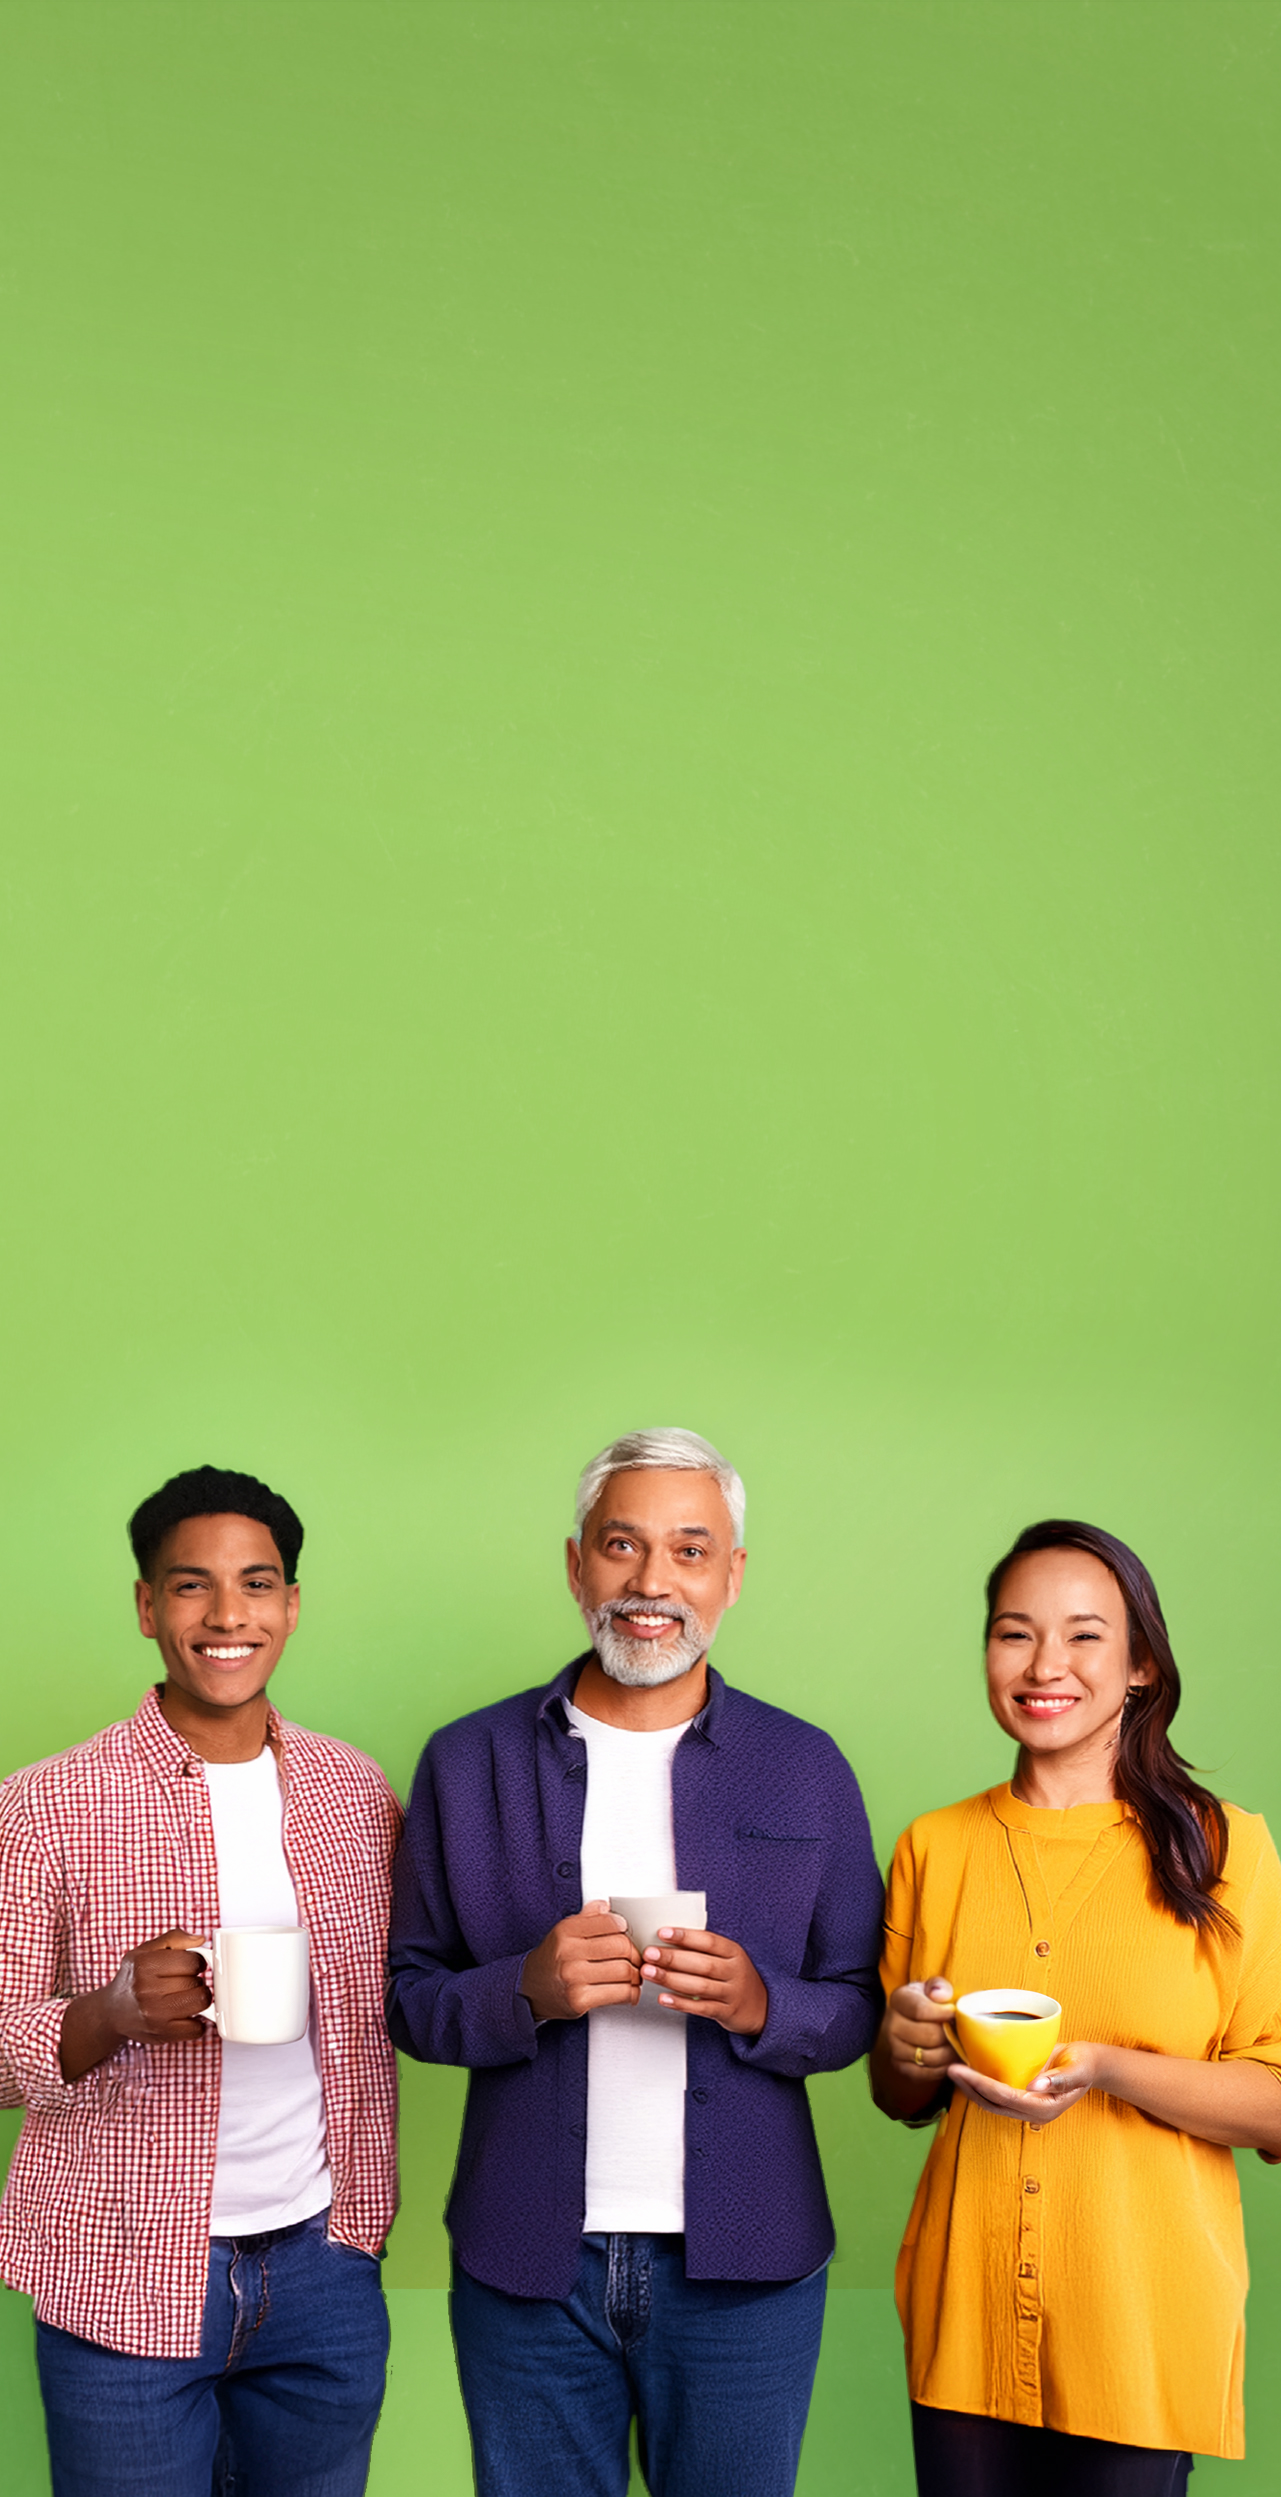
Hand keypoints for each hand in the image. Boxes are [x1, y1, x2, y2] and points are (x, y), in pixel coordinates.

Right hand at [108, 1931, 212, 2040]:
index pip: (192, 1961)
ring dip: (199, 1999)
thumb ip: (174, 1938)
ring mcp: (154, 2015)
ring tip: (187, 1996)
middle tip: (185, 1982)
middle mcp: (147, 1991)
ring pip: (201, 2003)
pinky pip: (197, 2028)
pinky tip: (185, 2014)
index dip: (197, 1961)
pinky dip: (196, 2022)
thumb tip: (199, 1940)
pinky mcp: (162, 2035)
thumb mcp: (145, 1951)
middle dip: (196, 1980)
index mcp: (144, 1965)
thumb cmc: (133, 1978)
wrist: (112, 2013)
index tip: (191, 1965)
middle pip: (197, 1982)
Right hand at [519, 1903, 640, 2020]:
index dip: (625, 1929)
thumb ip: (587, 1917)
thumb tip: (607, 1906)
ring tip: (634, 1974)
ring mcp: (574, 1977)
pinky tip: (629, 1991)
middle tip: (636, 1958)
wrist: (530, 1989)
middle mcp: (569, 1952)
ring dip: (636, 1974)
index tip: (627, 1935)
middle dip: (635, 1954)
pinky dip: (630, 1993)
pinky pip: (619, 1994)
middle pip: (620, 1947)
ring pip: (623, 1971)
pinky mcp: (580, 2000)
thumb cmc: (551, 1960)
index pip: (609, 1923)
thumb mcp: (564, 1932)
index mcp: (566, 1931)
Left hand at [640, 1927, 767, 2035]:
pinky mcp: (726, 2012)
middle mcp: (735, 1971)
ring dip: (671, 1979)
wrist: (761, 2007)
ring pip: (699, 1985)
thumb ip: (704, 1949)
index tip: (663, 1932)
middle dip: (672, 1958)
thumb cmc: (736, 1977)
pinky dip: (681, 2003)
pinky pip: (701, 2007)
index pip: (709, 1940)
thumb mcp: (728, 1958)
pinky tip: (664, 1998)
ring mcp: (732, 1993)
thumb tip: (668, 1938)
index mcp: (734, 1952)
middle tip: (650, 1954)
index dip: (685, 1936)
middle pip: (702, 1963)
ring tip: (649, 1973)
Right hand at [880, 1977, 956, 2087]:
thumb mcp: (934, 1988)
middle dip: (949, 2036)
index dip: (942, 2014)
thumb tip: (940, 1995)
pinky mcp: (900, 2066)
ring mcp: (894, 2047)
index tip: (955, 2014)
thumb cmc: (930, 2002)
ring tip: (958, 2047)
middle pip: (927, 2036)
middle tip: (961, 2034)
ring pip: (928, 2057)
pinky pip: (924, 2074)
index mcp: (899, 1999)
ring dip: (949, 2054)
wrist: (916, 2020)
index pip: (920, 2010)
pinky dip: (941, 2069)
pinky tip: (949, 2060)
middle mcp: (891, 2024)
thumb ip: (939, 1986)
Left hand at [949, 2038, 1100, 2127]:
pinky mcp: (1022, 2097)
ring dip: (971, 2089)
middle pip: (993, 2103)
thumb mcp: (1078, 2067)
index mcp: (1045, 2107)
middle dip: (969, 2087)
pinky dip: (980, 2085)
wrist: (1089, 2064)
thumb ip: (1060, 2078)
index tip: (960, 2069)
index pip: (1005, 2097)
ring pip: (991, 2103)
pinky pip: (996, 2095)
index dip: (981, 2084)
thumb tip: (1035, 2086)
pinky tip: (968, 2072)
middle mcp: (1032, 2111)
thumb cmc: (1085, 2063)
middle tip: (950, 2068)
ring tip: (953, 2071)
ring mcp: (1026, 2106)